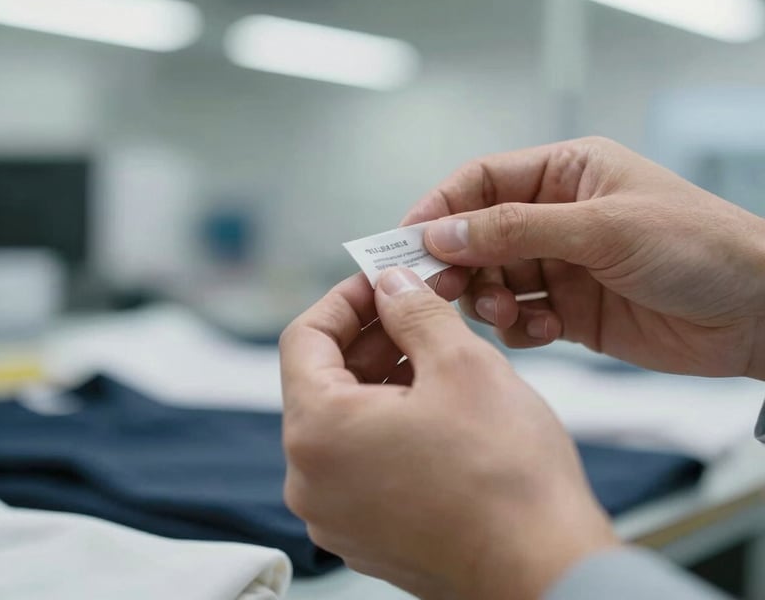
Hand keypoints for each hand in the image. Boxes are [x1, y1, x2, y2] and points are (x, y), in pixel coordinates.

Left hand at [280, 268, 616, 599]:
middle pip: (324, 377)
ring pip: (346, 417)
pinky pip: (361, 456)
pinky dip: (389, 419)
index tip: (381, 280)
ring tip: (436, 351)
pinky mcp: (367, 532)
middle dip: (372, 334)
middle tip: (418, 306)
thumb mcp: (461, 363)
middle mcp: (311, 480)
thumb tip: (391, 284)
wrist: (547, 574)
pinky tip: (436, 403)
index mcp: (318, 432)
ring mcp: (337, 513)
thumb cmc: (507, 476)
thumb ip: (414, 309)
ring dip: (384, 374)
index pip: (304, 337)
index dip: (345, 298)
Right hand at [402, 137, 764, 379]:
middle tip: (441, 290)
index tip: (407, 240)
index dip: (440, 207)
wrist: (760, 313)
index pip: (482, 181)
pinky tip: (542, 331)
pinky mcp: (572, 309)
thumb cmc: (697, 247)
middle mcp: (558, 215)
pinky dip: (518, 326)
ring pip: (494, 278)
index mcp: (566, 173)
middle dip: (460, 262)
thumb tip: (443, 231)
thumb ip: (517, 229)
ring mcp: (563, 264)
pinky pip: (521, 315)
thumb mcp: (602, 228)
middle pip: (479, 233)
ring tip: (506, 312)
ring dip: (489, 297)